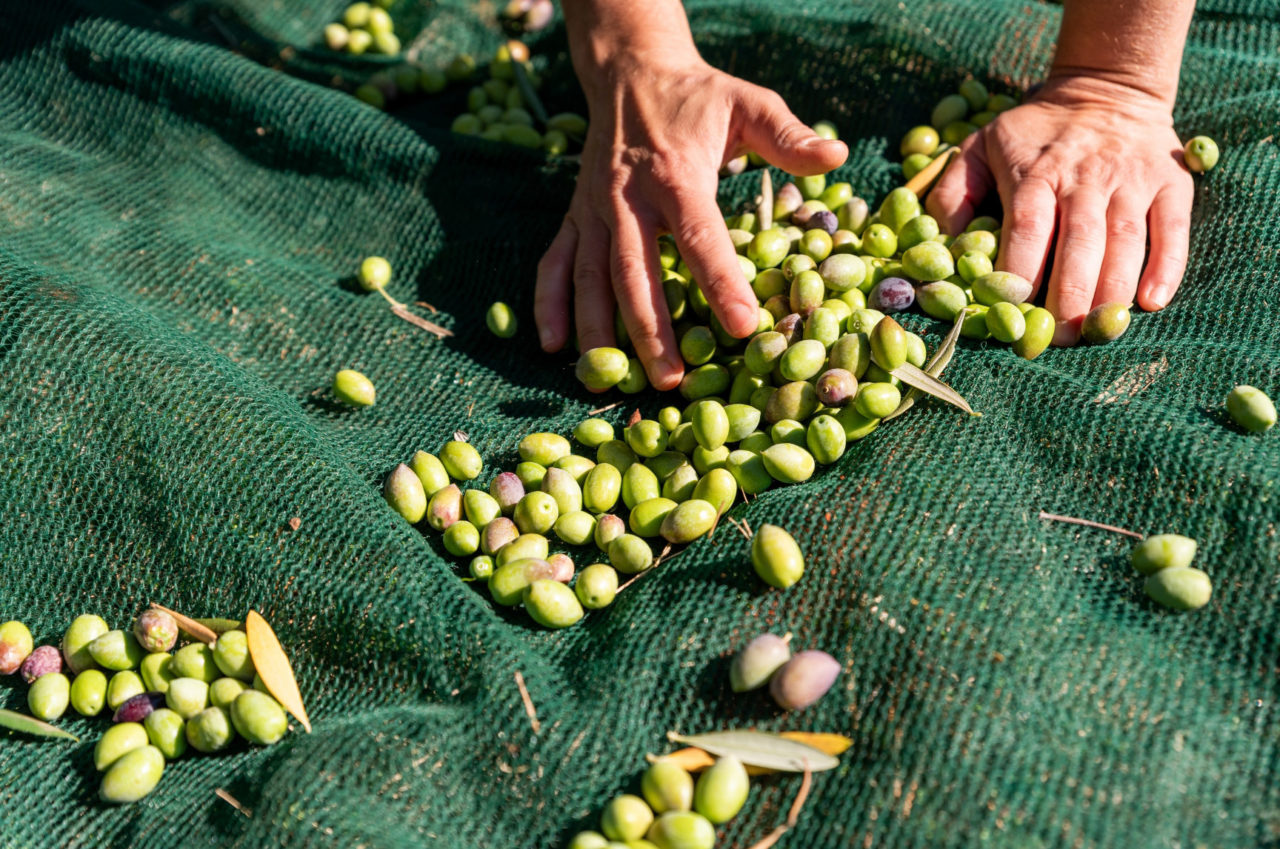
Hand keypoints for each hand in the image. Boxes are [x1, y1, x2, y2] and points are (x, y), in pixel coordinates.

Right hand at [534, 48, 846, 388]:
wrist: (632, 72)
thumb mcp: (748, 103)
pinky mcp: (575, 215)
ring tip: (610, 376)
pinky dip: (548, 303)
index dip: (720, 282)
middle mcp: (627, 197)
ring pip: (591, 275)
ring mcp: (595, 209)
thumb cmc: (698, 99)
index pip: (699, 235)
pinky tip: (552, 345)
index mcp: (675, 174)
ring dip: (598, 328)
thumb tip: (838, 155)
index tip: (742, 326)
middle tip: (670, 380)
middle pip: (635, 270)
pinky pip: (556, 262)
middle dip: (650, 328)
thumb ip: (788, 136)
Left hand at [927, 76, 1193, 344]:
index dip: (1021, 273)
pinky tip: (1152, 301)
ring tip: (1097, 331)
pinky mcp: (1171, 183)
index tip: (1011, 311)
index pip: (1028, 229)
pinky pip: (1173, 228)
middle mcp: (1085, 177)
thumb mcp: (979, 147)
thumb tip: (940, 248)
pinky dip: (1166, 266)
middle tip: (1058, 340)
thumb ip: (952, 195)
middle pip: (1078, 243)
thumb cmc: (1033, 134)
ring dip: (1112, 291)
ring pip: (1125, 242)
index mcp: (1035, 173)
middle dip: (1069, 297)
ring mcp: (1132, 180)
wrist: (1107, 89)